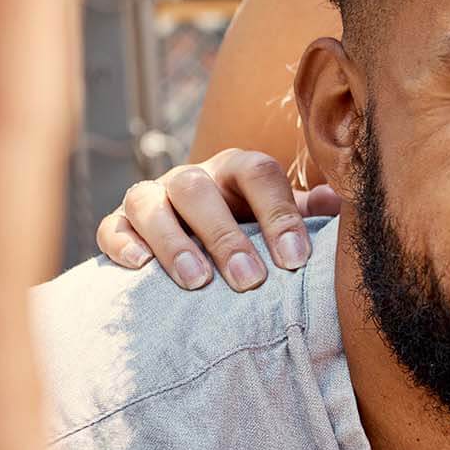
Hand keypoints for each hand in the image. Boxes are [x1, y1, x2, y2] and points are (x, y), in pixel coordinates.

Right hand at [96, 150, 334, 290]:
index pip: (259, 175)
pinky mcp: (121, 221)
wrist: (200, 228)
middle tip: (250, 281)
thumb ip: (309, 211)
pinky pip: (112, 226)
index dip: (279, 215)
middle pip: (200, 191)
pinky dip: (122, 243)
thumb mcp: (285, 215)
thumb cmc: (254, 225)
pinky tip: (140, 268)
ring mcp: (154, 195)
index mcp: (239, 167)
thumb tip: (337, 203)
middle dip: (226, 237)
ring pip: (151, 203)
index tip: (296, 259)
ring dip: (173, 242)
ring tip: (197, 282)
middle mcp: (194, 176)